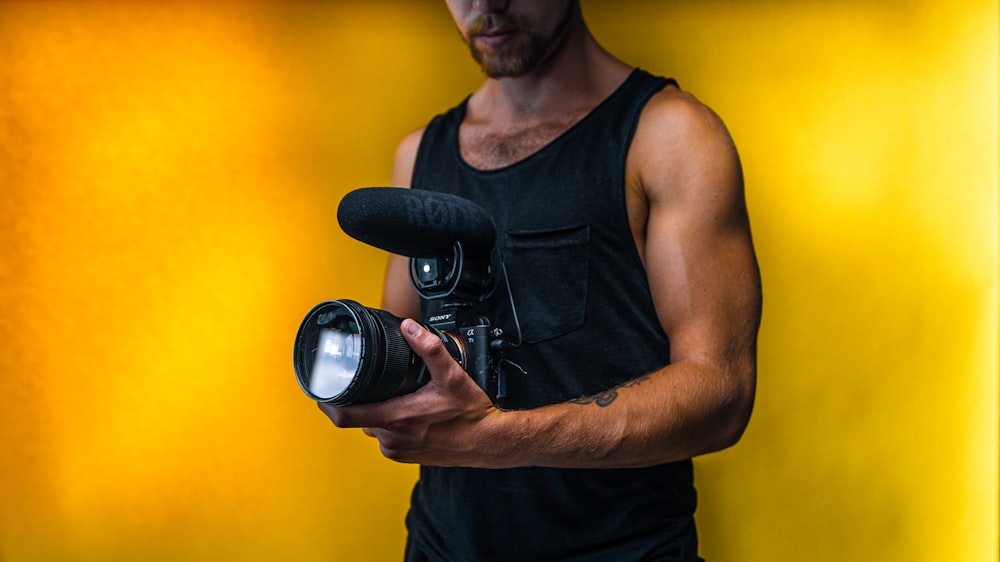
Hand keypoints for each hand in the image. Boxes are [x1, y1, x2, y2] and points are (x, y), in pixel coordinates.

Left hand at [317, 318, 502, 466]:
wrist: (487, 442)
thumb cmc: (470, 414)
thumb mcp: (453, 376)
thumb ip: (429, 349)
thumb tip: (410, 328)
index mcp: (397, 419)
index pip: (345, 416)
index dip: (327, 403)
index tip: (320, 390)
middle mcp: (392, 438)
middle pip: (358, 416)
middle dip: (361, 400)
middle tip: (370, 383)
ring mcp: (397, 450)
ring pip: (373, 426)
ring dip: (378, 411)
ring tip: (396, 396)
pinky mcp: (405, 456)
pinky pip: (386, 436)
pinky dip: (390, 423)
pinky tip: (408, 412)